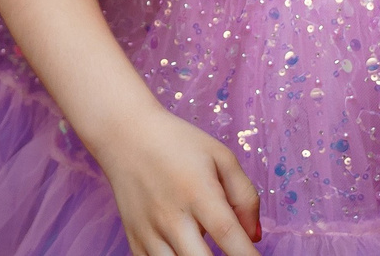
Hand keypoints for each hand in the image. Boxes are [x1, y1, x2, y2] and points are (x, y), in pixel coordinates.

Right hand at [94, 103, 261, 255]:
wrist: (126, 135)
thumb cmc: (179, 143)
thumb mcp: (220, 156)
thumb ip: (244, 196)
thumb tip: (254, 237)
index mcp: (198, 191)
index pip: (227, 233)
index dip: (247, 255)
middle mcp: (172, 216)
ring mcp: (150, 232)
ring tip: (204, 251)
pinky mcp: (135, 241)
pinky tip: (185, 252)